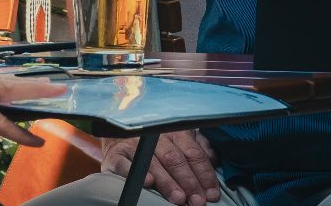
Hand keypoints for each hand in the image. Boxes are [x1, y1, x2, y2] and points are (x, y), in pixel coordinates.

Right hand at [102, 130, 220, 205]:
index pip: (194, 154)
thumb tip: (214, 158)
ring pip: (154, 162)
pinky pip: (126, 164)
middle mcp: (156, 137)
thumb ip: (197, 147)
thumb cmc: (155, 141)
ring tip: (178, 198)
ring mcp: (136, 144)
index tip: (211, 193)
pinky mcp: (117, 154)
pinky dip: (137, 173)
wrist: (121, 131)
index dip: (204, 174)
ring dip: (167, 182)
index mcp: (176, 132)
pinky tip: (147, 183)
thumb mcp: (179, 138)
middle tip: (196, 200)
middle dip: (188, 181)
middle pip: (176, 159)